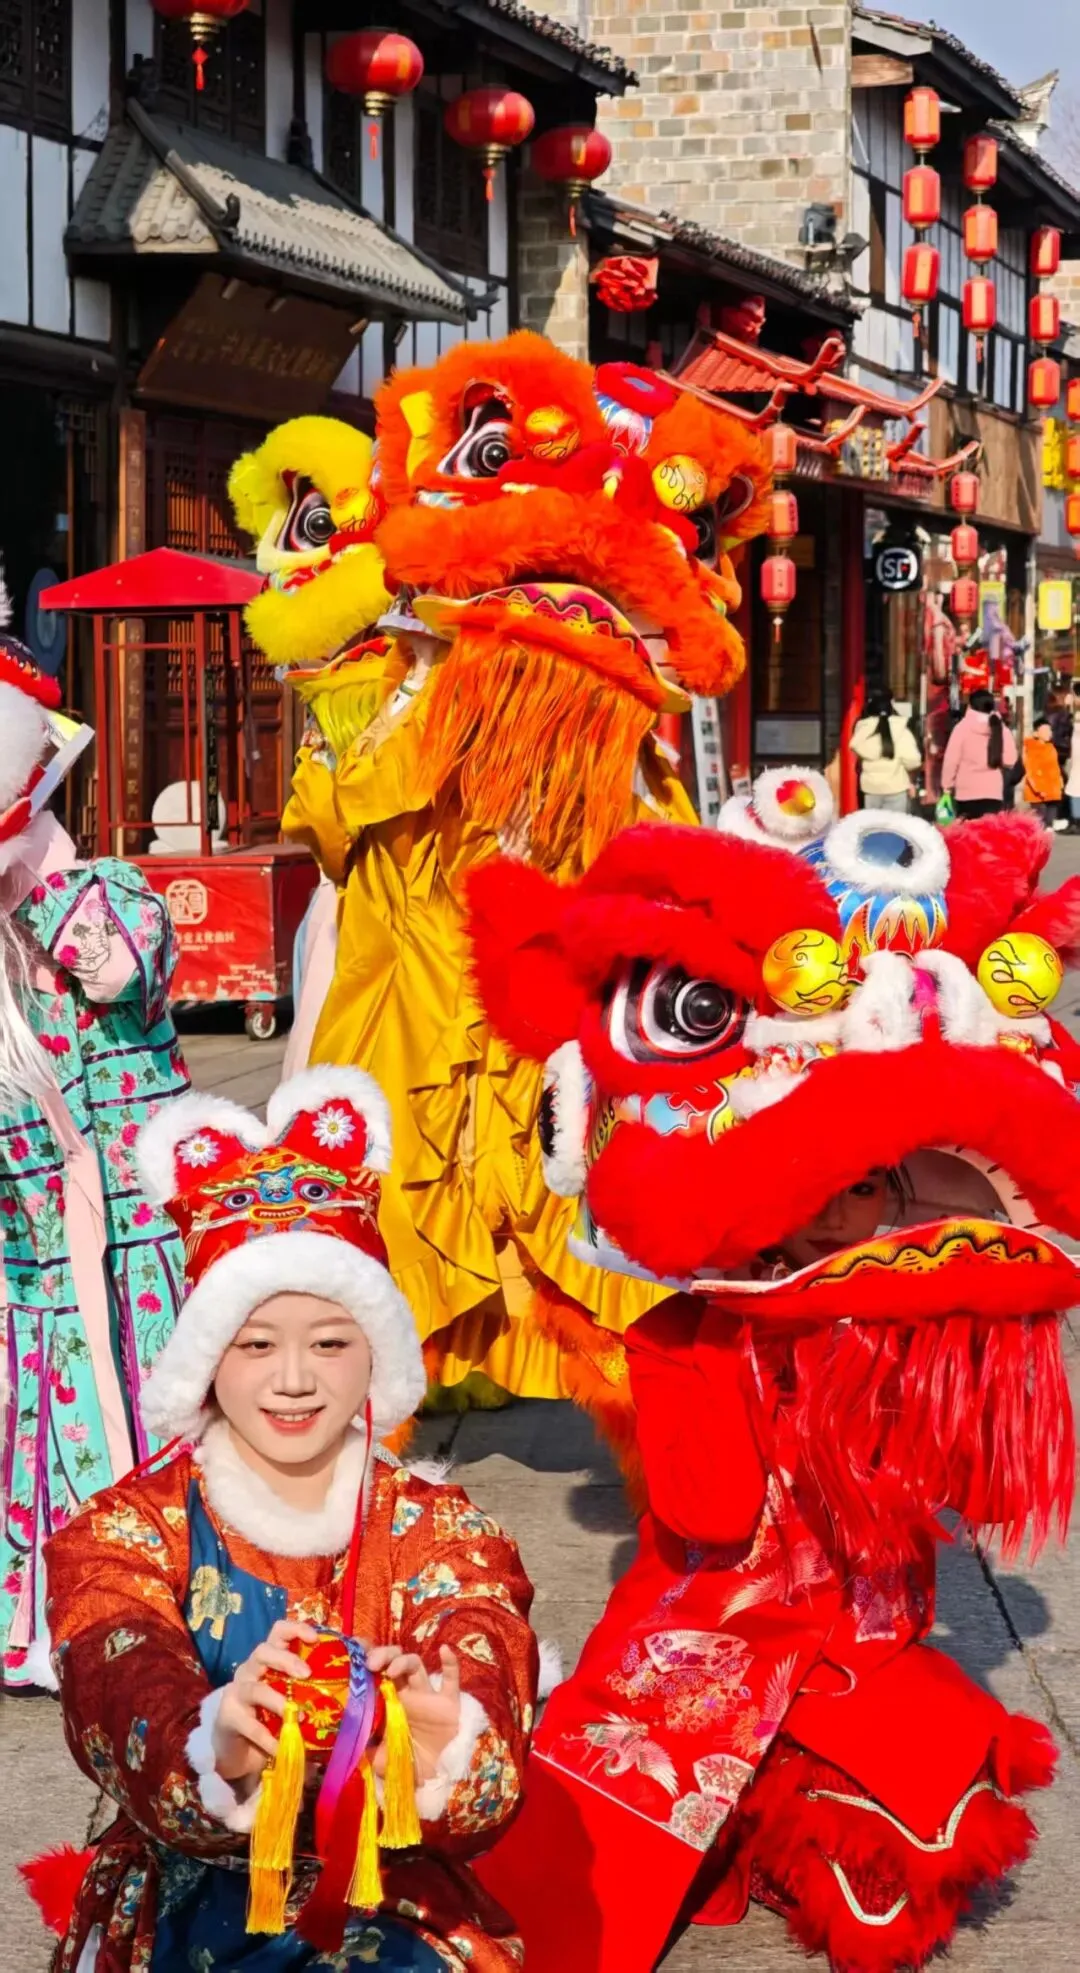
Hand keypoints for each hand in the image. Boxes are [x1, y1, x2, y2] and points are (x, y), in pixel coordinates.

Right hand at [210, 1619, 318, 1783]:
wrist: (239, 1750)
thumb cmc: (274, 1716)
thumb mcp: (298, 1696)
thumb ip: (326, 1682)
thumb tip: (367, 1665)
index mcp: (270, 1658)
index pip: (279, 1631)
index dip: (296, 1629)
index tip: (315, 1637)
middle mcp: (251, 1669)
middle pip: (263, 1650)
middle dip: (285, 1659)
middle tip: (307, 1673)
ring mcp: (237, 1692)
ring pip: (254, 1686)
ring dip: (277, 1700)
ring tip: (296, 1716)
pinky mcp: (228, 1717)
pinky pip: (250, 1724)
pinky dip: (268, 1737)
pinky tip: (283, 1746)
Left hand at [366, 1643, 461, 1781]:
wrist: (435, 1779)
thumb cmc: (406, 1764)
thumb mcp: (379, 1758)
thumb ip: (365, 1748)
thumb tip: (349, 1740)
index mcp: (388, 1701)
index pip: (377, 1671)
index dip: (368, 1656)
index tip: (355, 1650)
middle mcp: (406, 1693)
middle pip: (395, 1660)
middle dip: (383, 1655)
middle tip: (371, 1663)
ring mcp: (427, 1696)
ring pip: (416, 1665)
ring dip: (404, 1661)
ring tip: (392, 1670)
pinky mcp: (448, 1703)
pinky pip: (451, 1679)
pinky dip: (450, 1664)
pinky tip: (445, 1651)